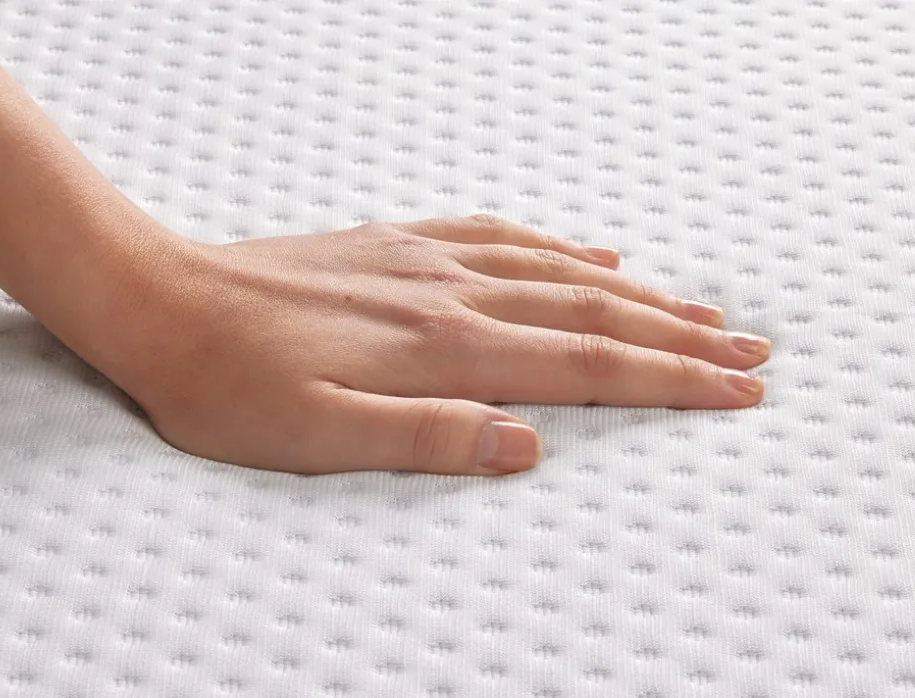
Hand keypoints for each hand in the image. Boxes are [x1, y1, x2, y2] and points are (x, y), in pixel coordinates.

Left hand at [101, 215, 770, 475]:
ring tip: (705, 311)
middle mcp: (451, 295)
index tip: (738, 392)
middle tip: (753, 355)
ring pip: (562, 274)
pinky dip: (562, 250)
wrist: (161, 300)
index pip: (586, 368)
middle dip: (682, 338)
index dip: (670, 382)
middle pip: (595, 315)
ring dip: (643, 295)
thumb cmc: (229, 385)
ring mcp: (429, 262)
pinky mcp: (399, 246)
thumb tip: (527, 445)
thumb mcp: (316, 437)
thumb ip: (426, 438)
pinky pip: (503, 238)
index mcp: (443, 349)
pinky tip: (593, 255)